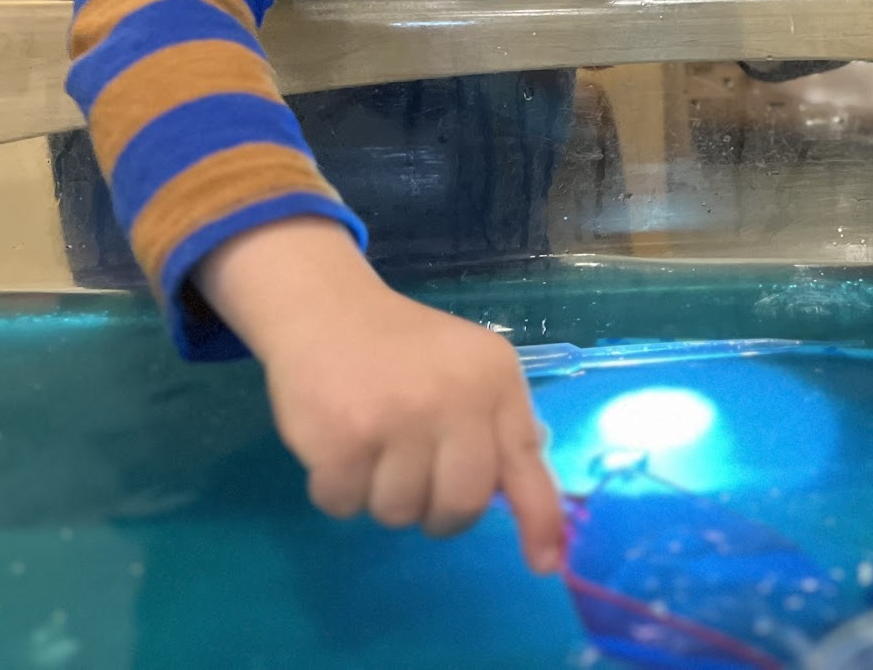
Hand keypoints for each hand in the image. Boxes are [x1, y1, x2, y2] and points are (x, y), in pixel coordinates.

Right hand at [197, 218, 563, 571]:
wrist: (329, 309)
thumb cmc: (405, 348)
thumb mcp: (470, 369)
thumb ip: (498, 425)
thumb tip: (519, 492)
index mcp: (495, 380)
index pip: (525, 461)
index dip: (539, 519)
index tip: (544, 563)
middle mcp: (455, 398)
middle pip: (461, 506)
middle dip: (438, 514)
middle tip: (417, 484)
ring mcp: (398, 418)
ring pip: (399, 513)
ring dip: (381, 498)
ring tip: (373, 451)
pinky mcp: (342, 437)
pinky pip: (345, 505)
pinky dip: (336, 490)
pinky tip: (337, 448)